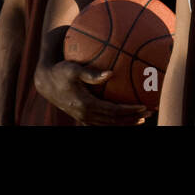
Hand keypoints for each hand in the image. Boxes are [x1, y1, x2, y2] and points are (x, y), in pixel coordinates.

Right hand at [35, 60, 150, 125]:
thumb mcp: (74, 69)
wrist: (45, 81)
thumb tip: (111, 73)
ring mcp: (83, 118)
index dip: (129, 111)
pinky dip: (114, 122)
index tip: (144, 106)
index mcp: (86, 104)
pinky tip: (123, 118)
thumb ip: (92, 73)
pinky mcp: (82, 117)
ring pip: (108, 125)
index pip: (113, 111)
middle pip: (114, 121)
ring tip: (141, 118)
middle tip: (149, 113)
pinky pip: (101, 123)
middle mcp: (85, 115)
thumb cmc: (60, 71)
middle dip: (132, 119)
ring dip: (125, 123)